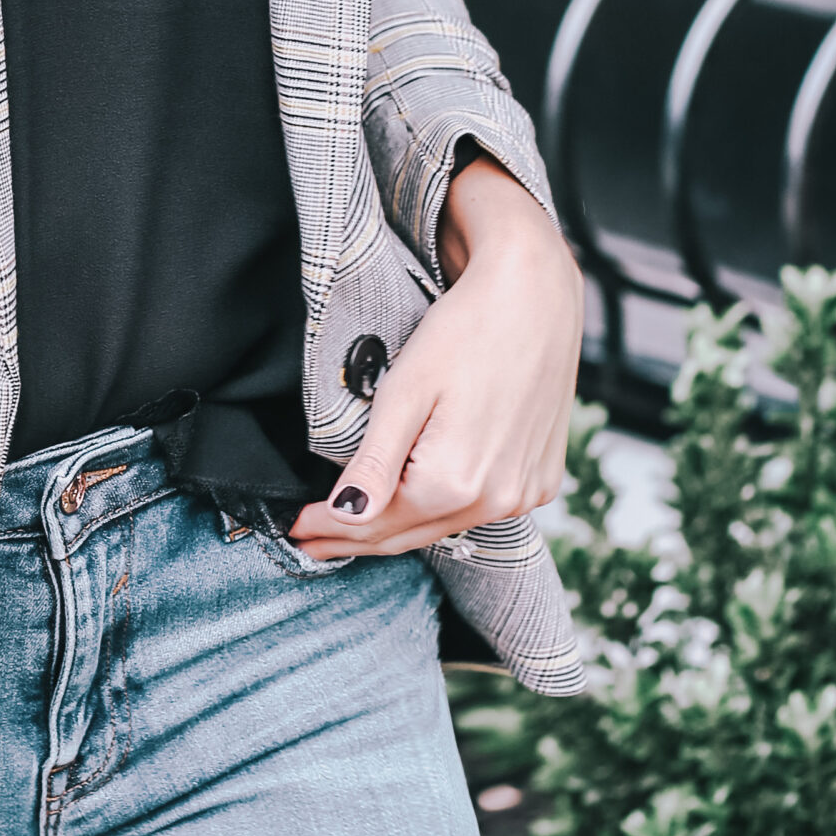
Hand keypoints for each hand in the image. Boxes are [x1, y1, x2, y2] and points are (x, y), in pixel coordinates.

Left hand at [287, 158, 582, 560]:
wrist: (535, 295)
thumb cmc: (465, 330)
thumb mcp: (405, 393)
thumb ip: (376, 463)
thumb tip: (345, 515)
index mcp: (456, 482)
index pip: (375, 524)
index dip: (330, 529)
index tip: (294, 530)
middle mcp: (496, 499)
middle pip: (408, 535)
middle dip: (355, 538)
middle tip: (310, 539)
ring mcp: (525, 494)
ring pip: (444, 528)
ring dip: (397, 528)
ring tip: (350, 529)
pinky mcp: (541, 481)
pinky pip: (478, 511)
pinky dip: (441, 513)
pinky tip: (412, 504)